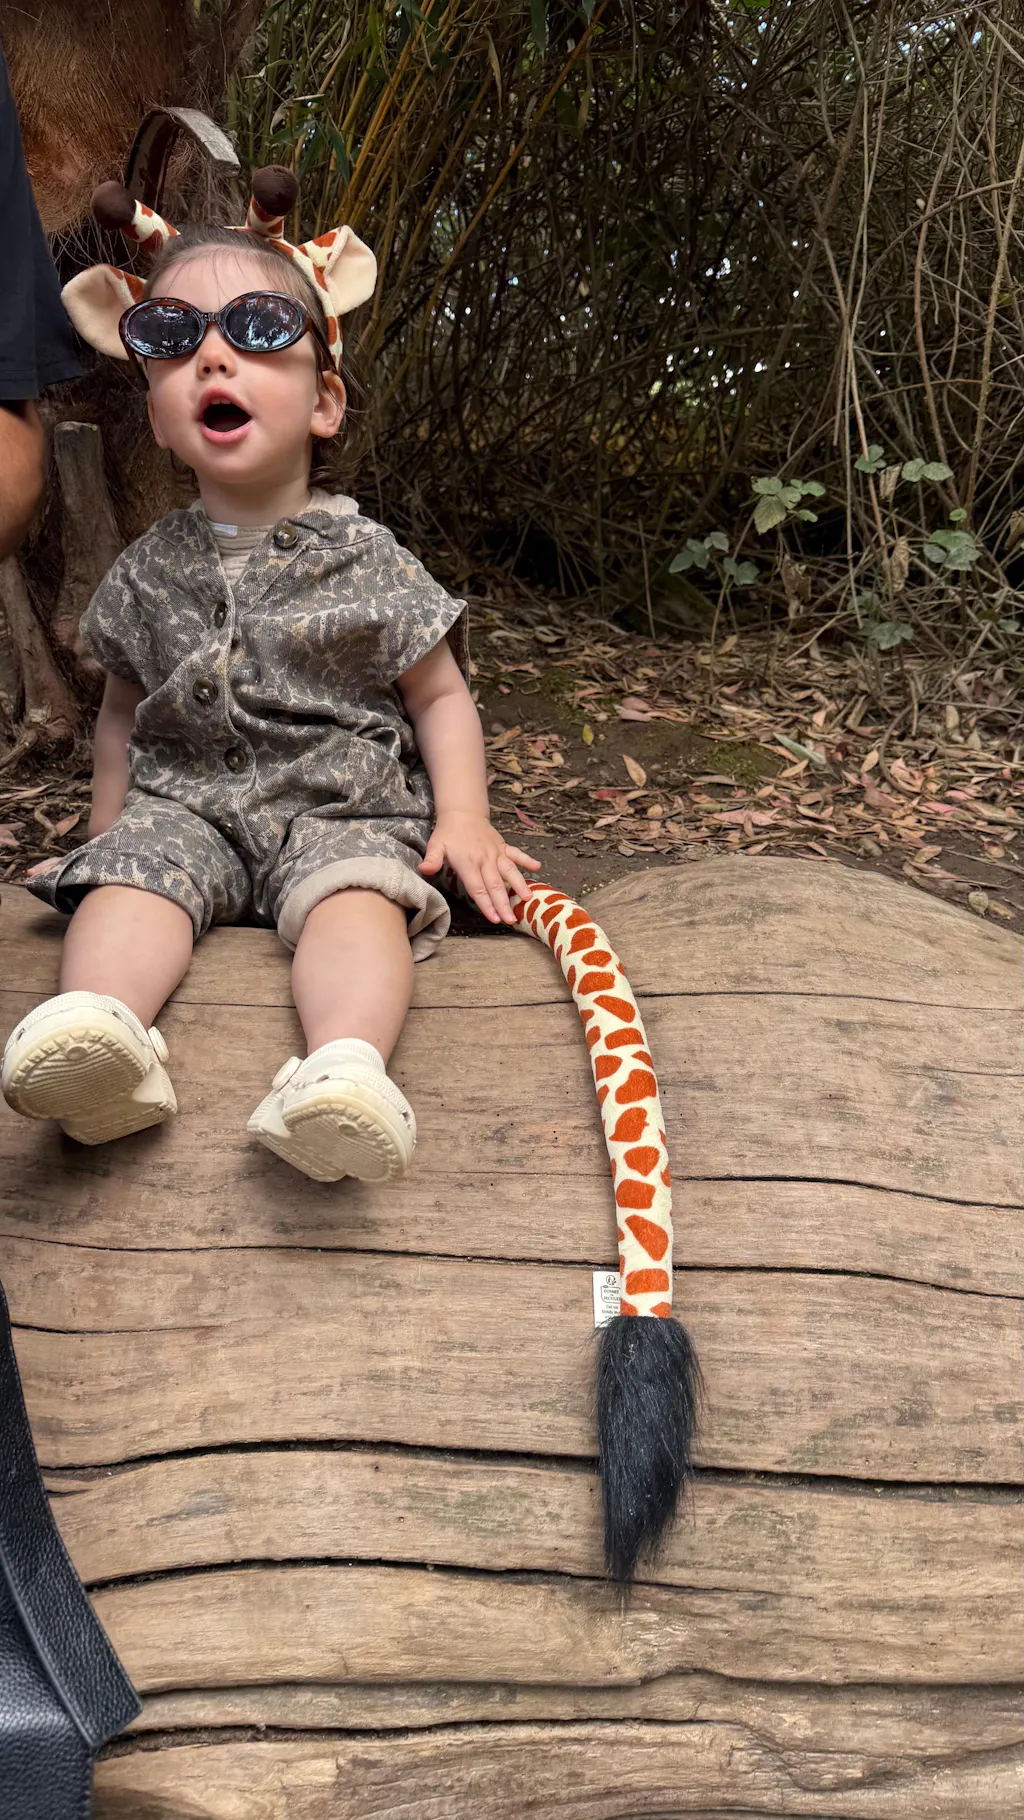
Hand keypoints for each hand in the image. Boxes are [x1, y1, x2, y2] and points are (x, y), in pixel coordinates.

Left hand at [419, 811, 541, 923]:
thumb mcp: (436, 845)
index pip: (478, 888)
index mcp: (468, 863)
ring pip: (509, 871)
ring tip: (528, 898)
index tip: (494, 919)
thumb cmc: (448, 834)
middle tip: (511, 919)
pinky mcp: (503, 847)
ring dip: (519, 884)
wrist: (462, 813)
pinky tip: (537, 867)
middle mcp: (484, 859)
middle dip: (503, 903)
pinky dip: (527, 860)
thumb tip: (423, 870)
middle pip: (495, 885)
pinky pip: (516, 853)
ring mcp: (495, 853)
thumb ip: (432, 859)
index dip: (486, 904)